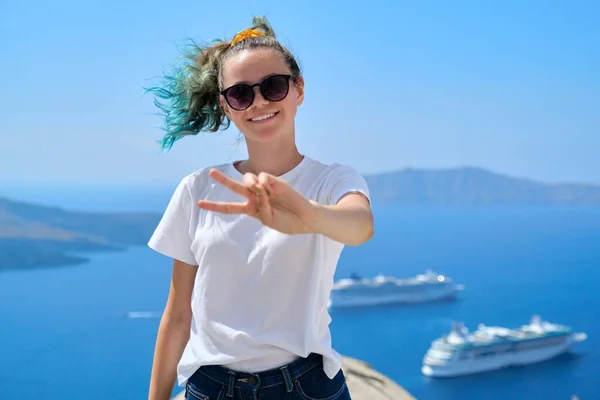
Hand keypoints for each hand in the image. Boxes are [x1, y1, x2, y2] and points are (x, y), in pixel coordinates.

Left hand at [197, 168, 319, 234]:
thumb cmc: (288, 222)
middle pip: (235, 188)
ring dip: (249, 183)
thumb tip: (258, 188)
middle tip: (211, 173)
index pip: (230, 208)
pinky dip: (263, 183)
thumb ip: (261, 207)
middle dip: (223, 180)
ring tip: (259, 190)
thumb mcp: (270, 221)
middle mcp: (256, 197)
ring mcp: (265, 188)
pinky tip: (270, 188)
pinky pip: (262, 177)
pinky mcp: (275, 182)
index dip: (215, 206)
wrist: (306, 218)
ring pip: (248, 179)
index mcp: (252, 210)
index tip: (199, 204)